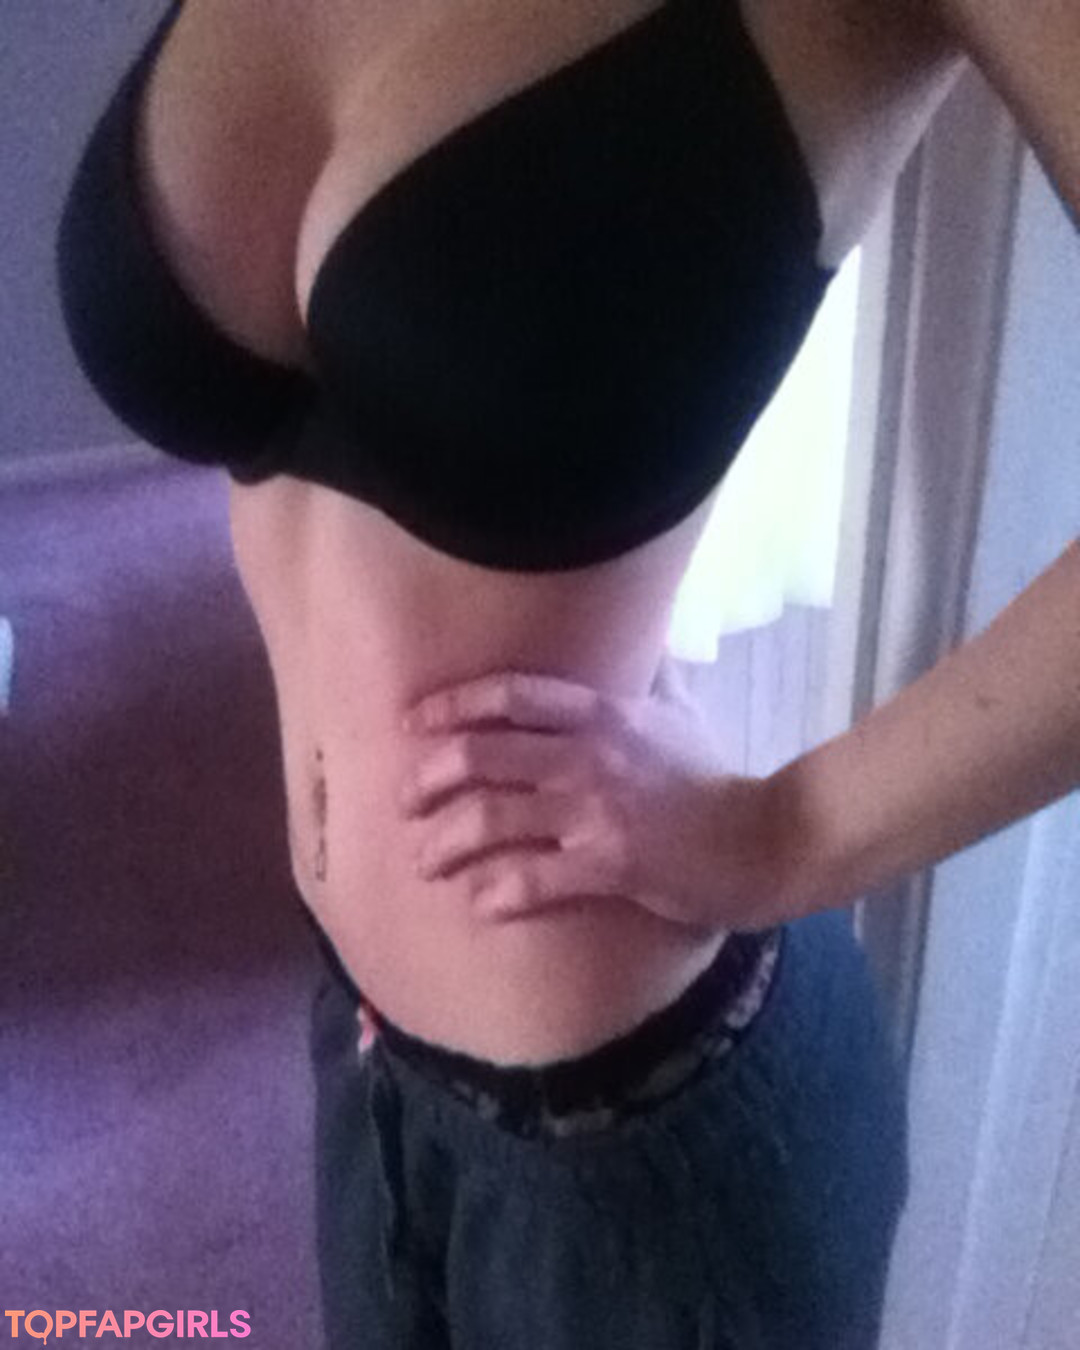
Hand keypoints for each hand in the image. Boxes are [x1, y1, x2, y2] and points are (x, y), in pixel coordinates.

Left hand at [399, 666, 787, 929]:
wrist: (765, 839)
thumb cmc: (713, 779)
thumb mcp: (680, 713)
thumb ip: (648, 677)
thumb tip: (641, 644)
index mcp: (601, 713)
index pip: (509, 696)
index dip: (451, 705)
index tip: (412, 722)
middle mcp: (588, 754)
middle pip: (481, 755)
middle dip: (428, 778)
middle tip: (403, 801)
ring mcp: (595, 811)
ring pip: (491, 820)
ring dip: (445, 844)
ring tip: (424, 861)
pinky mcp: (609, 864)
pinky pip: (531, 880)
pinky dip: (496, 894)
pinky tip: (479, 905)